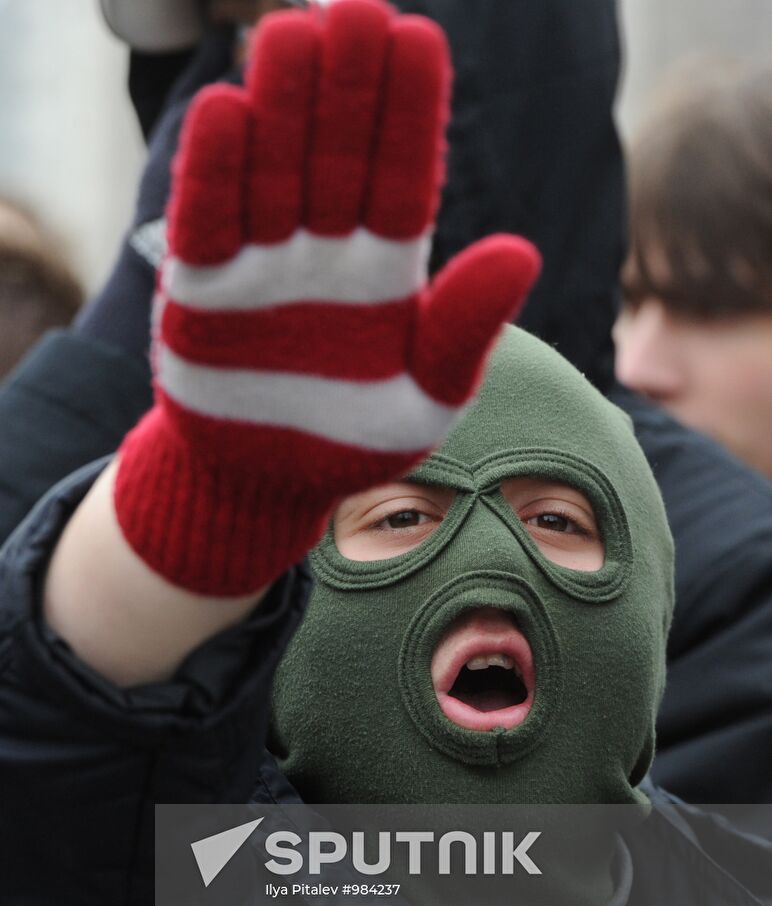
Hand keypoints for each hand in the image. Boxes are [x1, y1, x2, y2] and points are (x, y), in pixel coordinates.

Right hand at [115, 0, 539, 594]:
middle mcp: (327, 254)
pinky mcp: (202, 292)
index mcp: (390, 271)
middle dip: (346, 89)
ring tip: (291, 33)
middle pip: (337, 156)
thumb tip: (523, 252)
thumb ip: (465, 328)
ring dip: (281, 107)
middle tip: (354, 11)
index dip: (408, 112)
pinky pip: (209, 223)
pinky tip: (226, 110)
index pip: (402, 177)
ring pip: (273, 171)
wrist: (268, 484)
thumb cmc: (353, 440)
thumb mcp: (426, 396)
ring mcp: (262, 267)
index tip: (418, 40)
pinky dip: (215, 174)